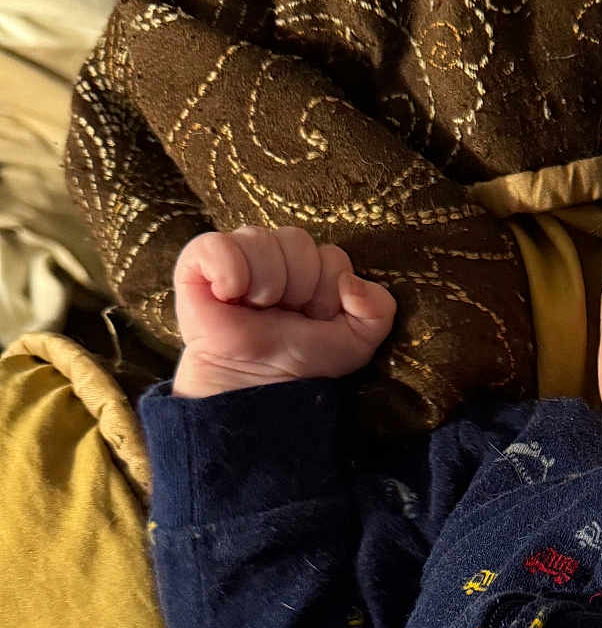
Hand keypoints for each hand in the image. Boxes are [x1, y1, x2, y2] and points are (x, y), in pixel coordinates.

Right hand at [172, 226, 396, 396]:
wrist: (256, 388)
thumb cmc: (302, 361)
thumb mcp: (357, 341)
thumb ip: (378, 308)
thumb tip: (352, 281)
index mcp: (311, 266)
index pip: (332, 255)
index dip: (327, 293)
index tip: (313, 319)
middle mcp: (274, 253)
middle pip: (298, 241)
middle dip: (299, 288)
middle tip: (284, 315)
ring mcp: (236, 254)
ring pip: (262, 239)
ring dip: (267, 285)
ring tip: (257, 310)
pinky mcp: (197, 263)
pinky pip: (218, 245)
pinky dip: (229, 272)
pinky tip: (229, 297)